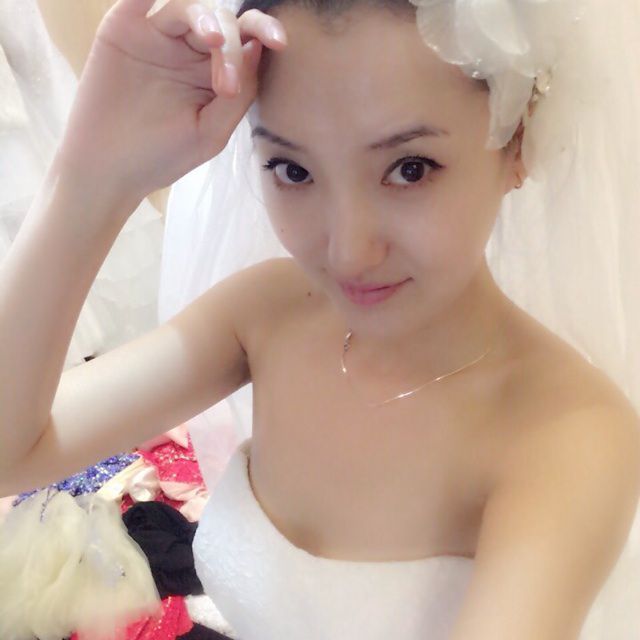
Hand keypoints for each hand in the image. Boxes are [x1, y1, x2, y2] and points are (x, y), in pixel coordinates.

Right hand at [56, 0, 286, 202]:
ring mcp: (157, 35)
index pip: (246, 39)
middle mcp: (189, 48)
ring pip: (187, 4)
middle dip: (231, 45)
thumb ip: (240, 92)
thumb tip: (257, 47)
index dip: (264, 31)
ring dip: (205, 16)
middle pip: (221, 20)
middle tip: (226, 87)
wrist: (111, 170)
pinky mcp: (123, 29)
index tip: (280, 43)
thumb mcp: (211, 132)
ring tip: (215, 41)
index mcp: (215, 71)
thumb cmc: (163, 156)